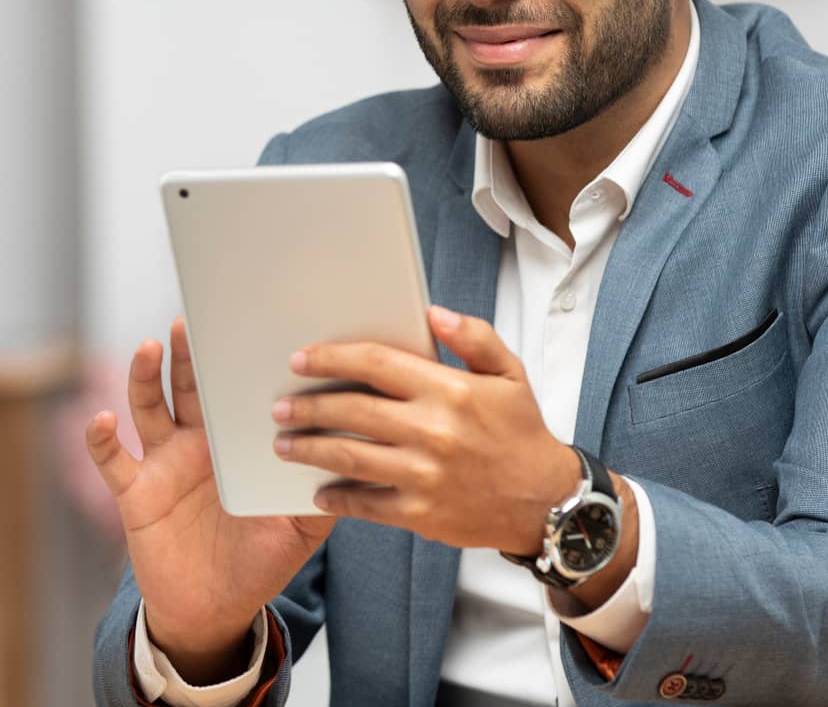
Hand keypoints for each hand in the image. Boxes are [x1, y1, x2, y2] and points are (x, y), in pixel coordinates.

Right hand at [86, 318, 334, 682]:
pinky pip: (112, 459)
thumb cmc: (259, 562)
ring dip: (143, 376)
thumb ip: (325, 496)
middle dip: (189, 352)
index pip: (234, 389)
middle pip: (189, 384)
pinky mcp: (135, 492)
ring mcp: (163, 464)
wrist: (215, 609)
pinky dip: (101, 438)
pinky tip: (102, 418)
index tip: (246, 325)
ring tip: (148, 348)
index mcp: (235, 443)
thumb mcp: (301, 529)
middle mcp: (196, 443)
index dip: (235, 359)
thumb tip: (359, 461)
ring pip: (148, 406)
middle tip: (192, 320)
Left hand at [271, 305, 578, 553]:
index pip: (375, 363)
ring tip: (284, 444)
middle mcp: (432, 431)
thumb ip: (473, 338)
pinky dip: (336, 497)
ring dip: (309, 449)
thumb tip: (433, 313)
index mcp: (449, 390)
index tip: (301, 360)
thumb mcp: (509, 374)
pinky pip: (365, 504)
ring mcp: (424, 475)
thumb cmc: (523, 433)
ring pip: (349, 457)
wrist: (546, 502)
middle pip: (352, 410)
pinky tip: (319, 490)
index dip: (331, 358)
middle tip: (281, 407)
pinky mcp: (420, 513)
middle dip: (307, 407)